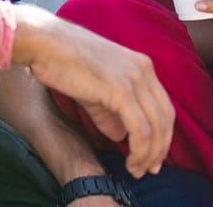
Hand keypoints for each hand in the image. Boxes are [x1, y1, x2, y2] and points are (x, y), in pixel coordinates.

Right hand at [15, 5, 173, 178]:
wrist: (46, 43)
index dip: (163, 135)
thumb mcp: (95, 89)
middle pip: (166, 118)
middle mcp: (144, 70)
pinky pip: (140, 130)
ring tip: (136, 170)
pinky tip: (129, 162)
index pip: (164, 107)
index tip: (153, 157)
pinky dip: (139, 151)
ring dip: (149, 155)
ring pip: (156, 128)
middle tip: (150, 170)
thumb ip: (110, 113)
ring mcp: (134, 79)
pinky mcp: (121, 90)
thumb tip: (121, 136)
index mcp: (142, 66)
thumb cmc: (65, 62)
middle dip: (160, 149)